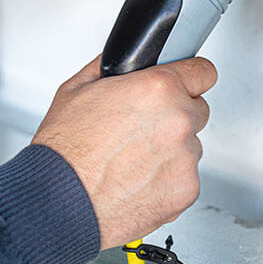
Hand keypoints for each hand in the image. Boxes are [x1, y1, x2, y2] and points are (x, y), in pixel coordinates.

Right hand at [32, 56, 216, 249]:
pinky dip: (166, 178)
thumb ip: (110, 68)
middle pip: (197, 109)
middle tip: (143, 126)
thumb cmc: (64, 151)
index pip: (203, 71)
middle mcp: (178, 122)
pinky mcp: (186, 191)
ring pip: (191, 146)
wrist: (59, 202)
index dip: (189, 76)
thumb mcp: (75, 89)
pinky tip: (135, 179)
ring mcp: (185, 159)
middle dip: (175, 114)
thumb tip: (124, 61)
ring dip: (170, 149)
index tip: (185, 82)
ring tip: (132, 158)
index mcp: (157, 89)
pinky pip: (185, 177)